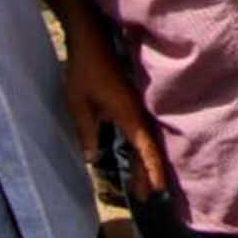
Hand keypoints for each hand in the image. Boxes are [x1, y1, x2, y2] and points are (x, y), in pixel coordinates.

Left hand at [64, 28, 164, 198]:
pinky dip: (140, 148)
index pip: (145, 148)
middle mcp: (137, 112)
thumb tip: (94, 158)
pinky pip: (141, 131)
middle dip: (147, 173)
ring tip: (141, 185)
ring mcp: (136, 106)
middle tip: (144, 197)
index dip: (152, 169)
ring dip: (144, 162)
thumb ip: (88, 132)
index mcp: (129, 114)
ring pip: (146, 140)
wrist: (92, 41)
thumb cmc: (85, 72)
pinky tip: (136, 157)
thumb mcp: (79, 105)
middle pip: (148, 148)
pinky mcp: (130, 102)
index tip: (157, 189)